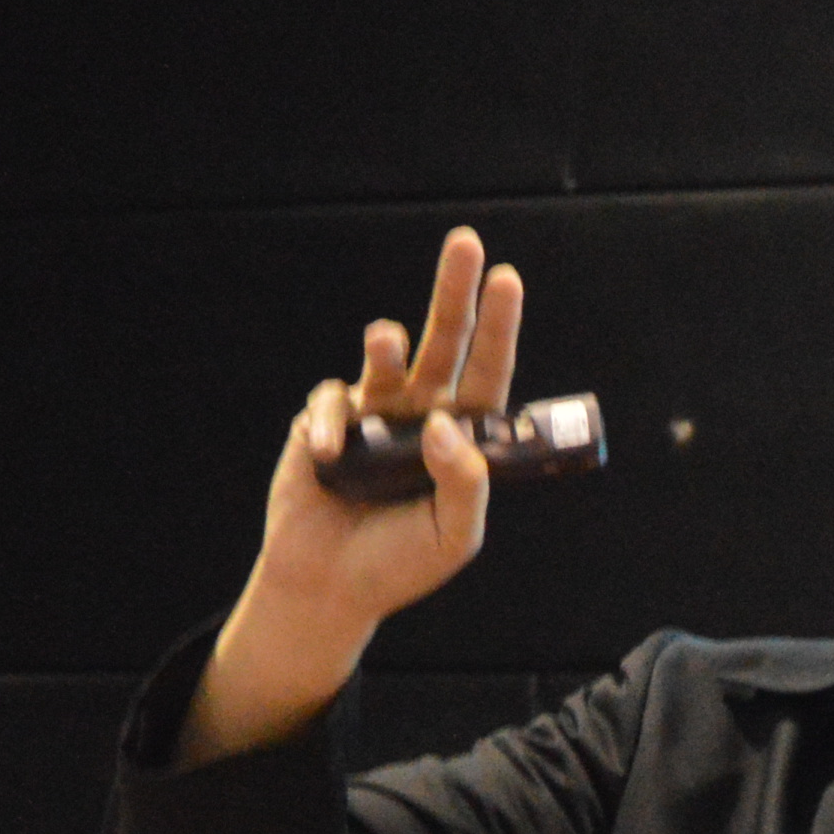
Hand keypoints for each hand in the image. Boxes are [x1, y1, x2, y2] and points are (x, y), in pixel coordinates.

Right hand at [180, 228, 525, 763]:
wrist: (330, 590)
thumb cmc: (398, 565)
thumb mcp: (454, 535)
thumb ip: (466, 483)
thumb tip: (448, 424)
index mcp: (462, 437)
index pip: (488, 372)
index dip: (498, 327)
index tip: (507, 279)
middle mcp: (421, 415)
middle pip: (444, 341)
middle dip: (453, 292)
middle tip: (466, 243)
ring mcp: (373, 415)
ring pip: (386, 356)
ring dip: (387, 344)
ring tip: (385, 340)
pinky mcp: (325, 424)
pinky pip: (332, 403)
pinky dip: (334, 424)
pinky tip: (335, 458)